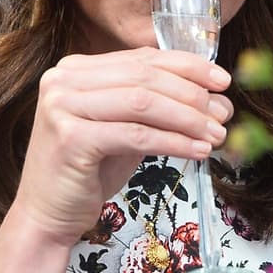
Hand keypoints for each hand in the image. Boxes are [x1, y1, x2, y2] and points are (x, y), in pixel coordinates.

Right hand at [13, 48, 232, 247]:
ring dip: (189, 119)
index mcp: (76, 68)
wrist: (47, 215)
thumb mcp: (125, 127)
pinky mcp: (70, 137)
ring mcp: (63, 106)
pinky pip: (136, 135)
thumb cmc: (90, 170)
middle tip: (224, 114)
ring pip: (144, 103)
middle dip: (193, 95)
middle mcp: (64, 79)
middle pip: (146, 77)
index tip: (222, 80)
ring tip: (217, 134)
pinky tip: (197, 151)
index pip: (143, 58)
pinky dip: (173, 142)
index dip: (188, 66)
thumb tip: (215, 98)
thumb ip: (157, 106)